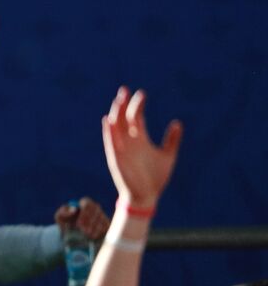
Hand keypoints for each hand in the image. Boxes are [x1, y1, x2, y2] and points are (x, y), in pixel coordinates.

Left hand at [54, 197, 109, 240]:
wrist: (72, 235)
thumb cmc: (66, 223)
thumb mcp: (60, 218)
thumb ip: (63, 212)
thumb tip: (73, 209)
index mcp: (84, 203)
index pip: (87, 204)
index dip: (84, 214)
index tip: (79, 224)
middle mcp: (95, 208)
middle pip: (96, 211)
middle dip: (90, 222)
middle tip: (84, 231)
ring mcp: (103, 216)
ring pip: (102, 220)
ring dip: (94, 228)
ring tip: (87, 235)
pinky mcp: (107, 225)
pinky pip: (106, 227)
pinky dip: (100, 232)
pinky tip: (94, 237)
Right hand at [102, 87, 181, 207]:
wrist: (147, 196)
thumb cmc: (155, 177)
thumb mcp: (168, 155)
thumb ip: (171, 140)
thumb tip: (177, 122)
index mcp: (140, 139)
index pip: (136, 117)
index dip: (138, 105)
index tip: (142, 93)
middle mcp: (129, 141)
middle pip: (124, 118)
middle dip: (124, 104)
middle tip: (125, 90)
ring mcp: (122, 149)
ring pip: (116, 128)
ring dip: (116, 114)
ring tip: (117, 100)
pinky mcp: (116, 158)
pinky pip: (110, 142)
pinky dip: (109, 131)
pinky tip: (108, 120)